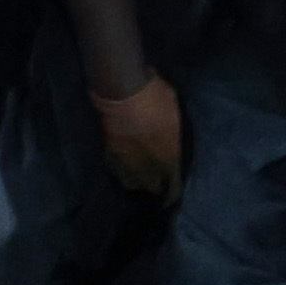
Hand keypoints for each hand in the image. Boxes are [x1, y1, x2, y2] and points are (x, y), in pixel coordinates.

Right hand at [91, 72, 187, 199]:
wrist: (124, 91)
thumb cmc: (156, 97)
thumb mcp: (175, 115)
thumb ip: (174, 134)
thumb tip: (171, 137)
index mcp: (169, 157)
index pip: (174, 187)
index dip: (174, 192)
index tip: (173, 193)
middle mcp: (149, 167)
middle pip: (152, 189)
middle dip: (156, 186)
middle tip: (156, 180)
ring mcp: (127, 162)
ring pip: (131, 183)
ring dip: (137, 180)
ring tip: (138, 174)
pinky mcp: (109, 154)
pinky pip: (115, 170)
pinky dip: (120, 169)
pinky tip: (122, 164)